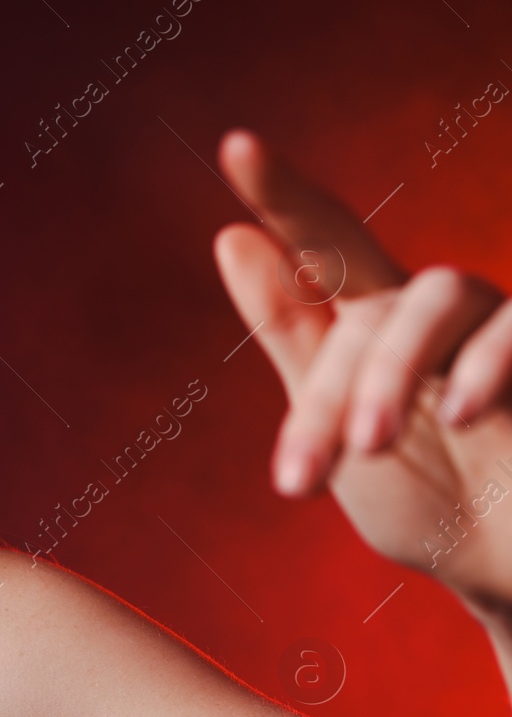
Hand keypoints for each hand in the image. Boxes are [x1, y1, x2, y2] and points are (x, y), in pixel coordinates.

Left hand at [212, 128, 511, 608]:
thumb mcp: (335, 431)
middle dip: (326, 393)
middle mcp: (439, 314)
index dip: (284, 194)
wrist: (507, 572)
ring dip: (392, 374)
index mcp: (376, 326)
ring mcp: (502, 329)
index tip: (234, 143)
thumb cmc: (428, 502)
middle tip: (299, 479)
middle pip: (368, 301)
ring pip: (440, 296)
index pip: (326, 246)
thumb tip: (232, 237)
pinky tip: (467, 413)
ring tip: (371, 448)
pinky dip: (487, 362)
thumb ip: (293, 337)